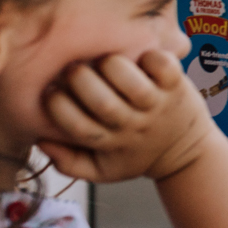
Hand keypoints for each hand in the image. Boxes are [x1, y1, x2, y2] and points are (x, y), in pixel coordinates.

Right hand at [38, 50, 216, 182]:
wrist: (187, 151)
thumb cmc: (136, 155)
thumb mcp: (102, 170)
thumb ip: (68, 163)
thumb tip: (40, 141)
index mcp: (110, 144)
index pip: (76, 126)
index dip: (56, 105)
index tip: (52, 91)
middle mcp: (133, 124)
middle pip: (101, 102)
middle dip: (79, 79)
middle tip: (75, 70)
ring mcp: (156, 104)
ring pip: (130, 80)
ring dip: (111, 64)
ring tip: (105, 62)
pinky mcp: (177, 86)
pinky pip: (163, 66)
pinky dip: (150, 57)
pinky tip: (140, 59)